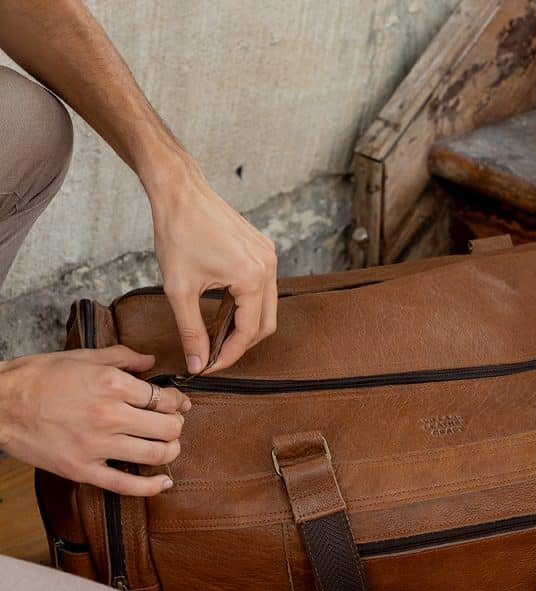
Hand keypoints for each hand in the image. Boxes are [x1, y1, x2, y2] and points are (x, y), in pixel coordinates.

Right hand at [0, 346, 189, 495]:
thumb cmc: (38, 378)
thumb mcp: (83, 357)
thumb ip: (123, 357)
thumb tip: (151, 360)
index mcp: (112, 384)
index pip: (165, 398)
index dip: (178, 402)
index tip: (179, 404)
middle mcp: (110, 415)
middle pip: (168, 428)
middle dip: (177, 426)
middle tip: (172, 424)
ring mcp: (97, 445)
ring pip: (155, 454)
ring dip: (170, 451)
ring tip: (168, 446)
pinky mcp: (83, 469)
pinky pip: (126, 484)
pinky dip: (151, 486)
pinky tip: (164, 481)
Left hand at [147, 156, 277, 374]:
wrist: (180, 192)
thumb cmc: (178, 233)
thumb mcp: (179, 289)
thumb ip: (191, 331)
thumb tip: (197, 363)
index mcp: (252, 278)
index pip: (248, 332)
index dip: (229, 355)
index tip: (208, 366)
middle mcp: (268, 268)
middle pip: (266, 324)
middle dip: (241, 344)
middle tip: (214, 355)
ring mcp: (269, 257)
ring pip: (267, 307)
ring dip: (245, 324)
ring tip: (217, 333)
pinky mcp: (264, 249)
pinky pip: (264, 288)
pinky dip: (248, 304)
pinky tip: (224, 308)